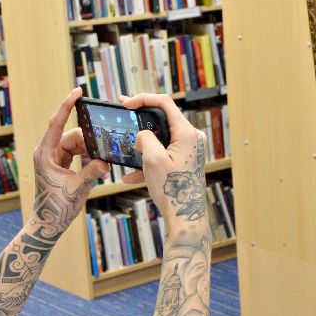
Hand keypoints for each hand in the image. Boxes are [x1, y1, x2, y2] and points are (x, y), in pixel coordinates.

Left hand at [33, 87, 109, 233]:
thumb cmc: (56, 208)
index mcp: (45, 153)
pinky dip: (88, 158)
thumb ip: (91, 172)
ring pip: (77, 144)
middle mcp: (47, 152)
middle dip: (90, 141)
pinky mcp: (59, 165)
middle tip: (105, 150)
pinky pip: (77, 153)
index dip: (67, 105)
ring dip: (91, 152)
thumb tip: (105, 162)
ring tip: (102, 166)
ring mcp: (53, 158)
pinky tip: (98, 168)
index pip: (56, 122)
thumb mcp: (76, 189)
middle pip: (72, 135)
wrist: (47, 225)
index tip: (78, 91)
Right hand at [119, 93, 207, 224]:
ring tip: (125, 144)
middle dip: (141, 117)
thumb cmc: (172, 188)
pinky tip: (130, 176)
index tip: (126, 104)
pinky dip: (148, 161)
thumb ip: (145, 138)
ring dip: (143, 143)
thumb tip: (143, 135)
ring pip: (161, 138)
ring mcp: (188, 150)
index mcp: (187, 133)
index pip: (165, 103)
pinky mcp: (184, 162)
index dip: (144, 99)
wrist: (185, 217)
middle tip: (124, 111)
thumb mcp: (153, 159)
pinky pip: (164, 154)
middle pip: (163, 118)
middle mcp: (191, 138)